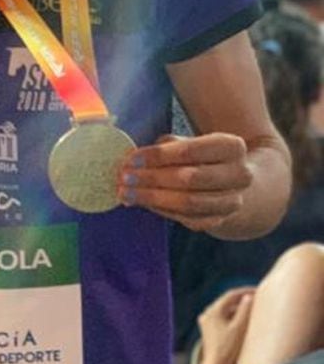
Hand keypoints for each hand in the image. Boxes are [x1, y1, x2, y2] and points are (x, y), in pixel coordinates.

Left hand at [117, 132, 251, 229]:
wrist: (232, 183)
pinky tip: (141, 202)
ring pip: (188, 203)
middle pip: (189, 179)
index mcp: (232, 147)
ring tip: (126, 193)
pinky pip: (186, 218)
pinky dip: (160, 210)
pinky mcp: (219, 221)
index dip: (158, 156)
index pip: (191, 151)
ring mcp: (231, 201)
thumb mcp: (189, 142)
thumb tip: (133, 160)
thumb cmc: (202, 157)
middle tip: (124, 177)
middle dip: (152, 178)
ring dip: (152, 198)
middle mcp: (239, 175)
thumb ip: (166, 147)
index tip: (131, 159)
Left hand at [198, 287, 254, 363]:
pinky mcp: (209, 330)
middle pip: (227, 302)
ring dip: (238, 309)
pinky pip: (223, 318)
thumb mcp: (239, 328)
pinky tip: (243, 321)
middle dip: (242, 300)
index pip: (231, 295)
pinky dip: (233, 317)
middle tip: (257, 298)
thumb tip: (248, 297)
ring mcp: (207, 322)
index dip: (246, 291)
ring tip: (253, 309)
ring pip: (225, 310)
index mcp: (213, 311)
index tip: (258, 290)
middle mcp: (207, 314)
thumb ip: (244, 310)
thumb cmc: (227, 349)